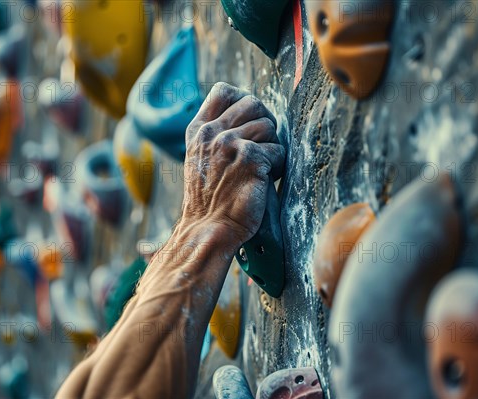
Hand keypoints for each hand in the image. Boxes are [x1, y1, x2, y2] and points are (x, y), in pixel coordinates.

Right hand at [181, 82, 284, 249]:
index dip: (242, 100)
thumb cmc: (209, 199)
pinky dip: (277, 167)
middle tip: (262, 145)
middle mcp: (212, 133)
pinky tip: (264, 179)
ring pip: (269, 126)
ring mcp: (230, 144)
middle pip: (253, 103)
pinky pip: (278, 150)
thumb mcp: (200, 158)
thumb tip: (250, 114)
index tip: (249, 120)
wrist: (208, 228)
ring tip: (261, 167)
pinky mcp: (251, 159)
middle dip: (264, 123)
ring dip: (271, 146)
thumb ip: (215, 134)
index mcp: (198, 130)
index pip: (223, 91)